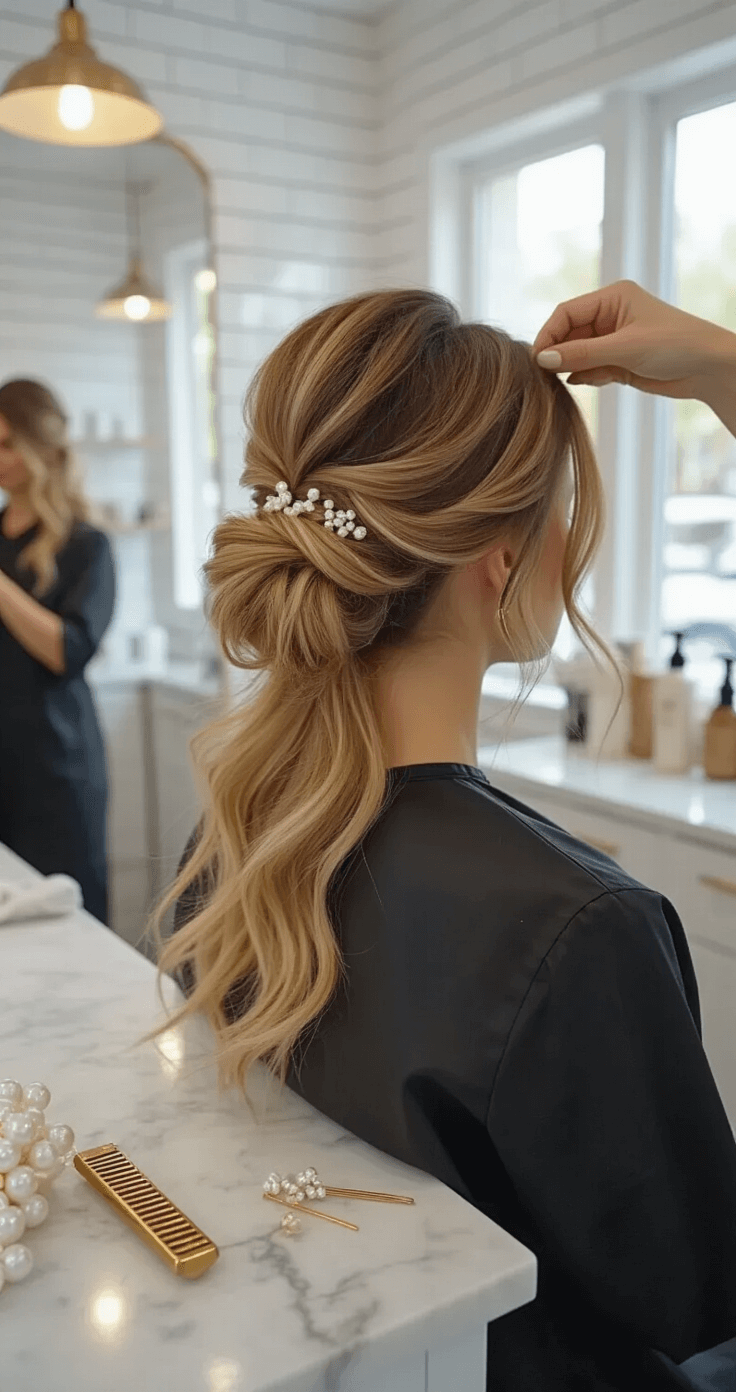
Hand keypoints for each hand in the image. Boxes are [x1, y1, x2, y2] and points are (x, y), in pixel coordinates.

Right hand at [532, 279, 735, 406]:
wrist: (708, 368)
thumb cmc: (675, 345)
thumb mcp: (624, 348)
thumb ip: (581, 354)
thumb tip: (543, 359)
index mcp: (612, 298)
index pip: (566, 312)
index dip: (548, 334)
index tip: (537, 359)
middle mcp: (610, 315)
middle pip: (569, 333)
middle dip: (558, 353)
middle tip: (545, 376)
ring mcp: (614, 340)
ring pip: (578, 353)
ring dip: (571, 367)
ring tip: (564, 382)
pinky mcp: (619, 362)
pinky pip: (590, 368)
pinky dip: (585, 376)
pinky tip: (587, 382)